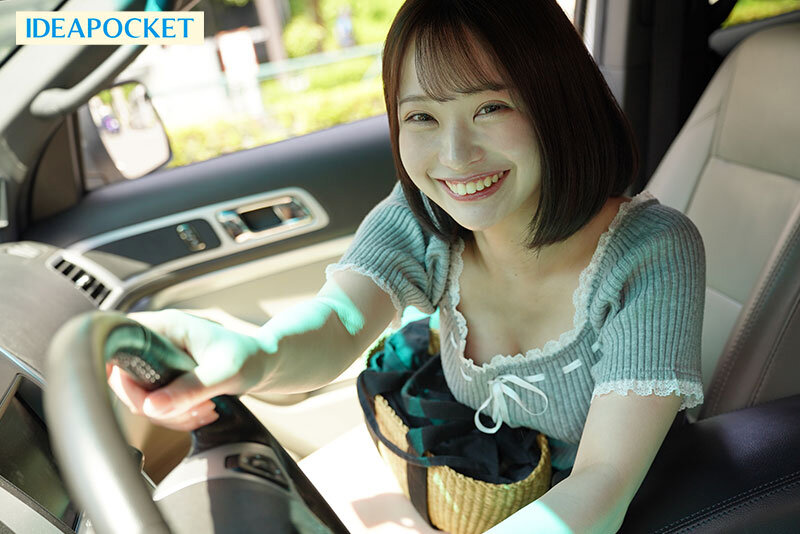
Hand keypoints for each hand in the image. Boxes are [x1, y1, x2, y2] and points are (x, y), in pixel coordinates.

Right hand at [107, 309, 268, 430]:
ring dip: (171, 414)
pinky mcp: (166, 381)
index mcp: (167, 327)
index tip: (143, 396)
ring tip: (204, 408)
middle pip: (124, 379)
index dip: (119, 370)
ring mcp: (160, 363)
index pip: (119, 342)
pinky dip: (177, 417)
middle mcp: (158, 343)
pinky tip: (202, 411)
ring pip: (141, 398)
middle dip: (153, 403)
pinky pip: (157, 407)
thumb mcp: (225, 372)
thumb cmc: (249, 356)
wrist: (264, 363)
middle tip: (188, 407)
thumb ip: (190, 388)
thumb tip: (152, 406)